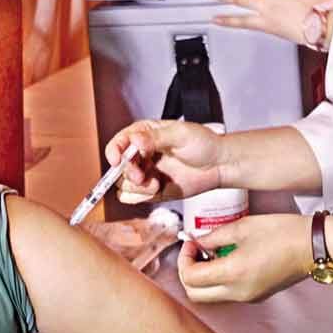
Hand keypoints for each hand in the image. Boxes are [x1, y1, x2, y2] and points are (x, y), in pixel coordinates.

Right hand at [105, 120, 223, 204]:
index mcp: (143, 135)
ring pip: (123, 184)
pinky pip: (133, 198)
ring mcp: (145, 172)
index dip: (114, 151)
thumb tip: (136, 140)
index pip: (119, 142)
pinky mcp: (151, 190)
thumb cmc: (204, 144)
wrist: (219, 165)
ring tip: (154, 184)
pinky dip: (141, 197)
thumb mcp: (180, 134)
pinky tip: (156, 189)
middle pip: (117, 167)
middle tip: (142, 176)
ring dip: (135, 187)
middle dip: (128, 173)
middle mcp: (140, 154)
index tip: (117, 160)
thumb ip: (155, 137)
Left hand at [178, 214, 312, 301]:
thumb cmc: (281, 232)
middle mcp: (238, 292)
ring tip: (211, 251)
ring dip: (202, 276)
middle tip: (194, 250)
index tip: (190, 242)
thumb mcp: (240, 227)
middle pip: (195, 293)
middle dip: (187, 271)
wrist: (313, 245)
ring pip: (210, 295)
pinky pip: (226, 293)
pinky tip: (226, 257)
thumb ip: (212, 236)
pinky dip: (217, 279)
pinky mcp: (256, 295)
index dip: (184, 258)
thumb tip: (196, 241)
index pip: (190, 277)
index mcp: (233, 274)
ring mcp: (248, 297)